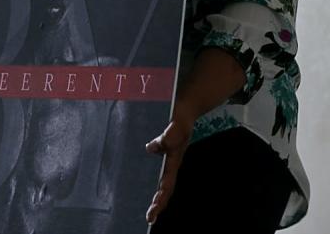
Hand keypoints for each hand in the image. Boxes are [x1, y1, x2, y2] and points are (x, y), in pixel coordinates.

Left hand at [144, 104, 195, 223]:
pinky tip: (144, 188)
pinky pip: (157, 173)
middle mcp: (171, 164)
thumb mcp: (175, 127)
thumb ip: (166, 138)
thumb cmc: (181, 120)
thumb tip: (150, 148)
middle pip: (165, 188)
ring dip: (157, 197)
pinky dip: (152, 183)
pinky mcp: (164, 154)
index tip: (154, 210)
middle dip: (159, 204)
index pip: (167, 184)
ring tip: (150, 213)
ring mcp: (168, 160)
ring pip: (162, 183)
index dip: (161, 198)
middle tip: (150, 218)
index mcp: (175, 161)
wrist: (186, 111)